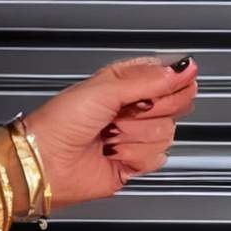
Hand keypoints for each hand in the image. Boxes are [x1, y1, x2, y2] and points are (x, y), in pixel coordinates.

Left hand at [23, 56, 199, 211]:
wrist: (45, 162)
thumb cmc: (60, 122)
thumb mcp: (106, 88)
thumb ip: (149, 79)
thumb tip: (184, 68)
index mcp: (125, 82)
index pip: (169, 75)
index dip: (171, 81)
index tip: (157, 88)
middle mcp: (132, 107)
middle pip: (175, 104)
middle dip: (152, 110)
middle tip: (126, 112)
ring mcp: (134, 135)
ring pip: (166, 132)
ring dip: (135, 135)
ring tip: (110, 136)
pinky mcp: (134, 162)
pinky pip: (156, 157)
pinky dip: (134, 156)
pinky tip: (114, 153)